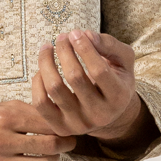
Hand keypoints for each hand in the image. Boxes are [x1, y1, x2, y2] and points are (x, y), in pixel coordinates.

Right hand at [0, 101, 76, 160]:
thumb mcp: (0, 109)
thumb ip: (27, 111)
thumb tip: (58, 115)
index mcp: (5, 117)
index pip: (48, 123)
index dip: (64, 128)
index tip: (70, 130)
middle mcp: (0, 140)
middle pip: (49, 146)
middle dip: (65, 146)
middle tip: (68, 145)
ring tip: (49, 158)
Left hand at [31, 29, 145, 143]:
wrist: (109, 113)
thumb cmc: (115, 79)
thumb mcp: (123, 59)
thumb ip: (108, 44)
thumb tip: (84, 35)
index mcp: (119, 97)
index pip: (99, 70)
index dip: (84, 48)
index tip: (75, 33)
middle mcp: (100, 115)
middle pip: (74, 77)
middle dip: (64, 51)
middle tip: (61, 37)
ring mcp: (79, 124)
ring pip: (54, 88)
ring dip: (46, 62)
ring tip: (47, 47)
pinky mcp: (61, 127)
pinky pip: (40, 102)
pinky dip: (37, 81)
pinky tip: (42, 70)